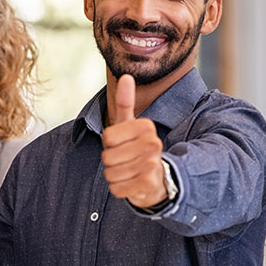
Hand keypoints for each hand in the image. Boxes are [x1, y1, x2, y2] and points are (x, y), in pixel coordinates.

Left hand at [101, 74, 166, 207]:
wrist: (158, 179)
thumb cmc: (137, 150)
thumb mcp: (130, 125)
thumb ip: (125, 102)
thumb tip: (125, 76)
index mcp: (146, 127)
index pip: (107, 137)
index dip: (109, 145)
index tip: (122, 145)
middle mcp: (152, 144)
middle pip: (108, 157)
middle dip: (111, 163)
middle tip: (126, 161)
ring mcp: (153, 164)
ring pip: (111, 173)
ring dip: (115, 177)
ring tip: (129, 172)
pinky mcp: (149, 184)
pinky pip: (117, 189)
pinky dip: (119, 190)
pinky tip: (131, 185)